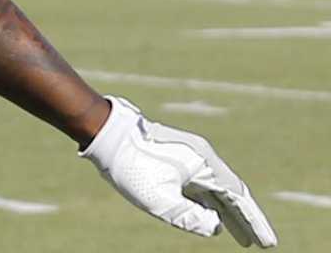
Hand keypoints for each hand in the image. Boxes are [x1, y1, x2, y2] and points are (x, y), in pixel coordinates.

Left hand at [82, 98, 276, 243]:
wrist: (105, 130)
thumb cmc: (131, 164)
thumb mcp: (160, 200)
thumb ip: (191, 218)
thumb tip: (215, 226)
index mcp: (204, 163)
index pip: (239, 198)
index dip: (254, 222)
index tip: (267, 243)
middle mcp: (202, 156)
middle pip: (232, 195)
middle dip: (245, 221)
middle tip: (259, 244)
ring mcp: (190, 155)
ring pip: (216, 190)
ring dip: (229, 213)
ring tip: (241, 238)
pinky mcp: (177, 157)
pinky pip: (202, 184)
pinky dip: (211, 203)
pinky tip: (214, 217)